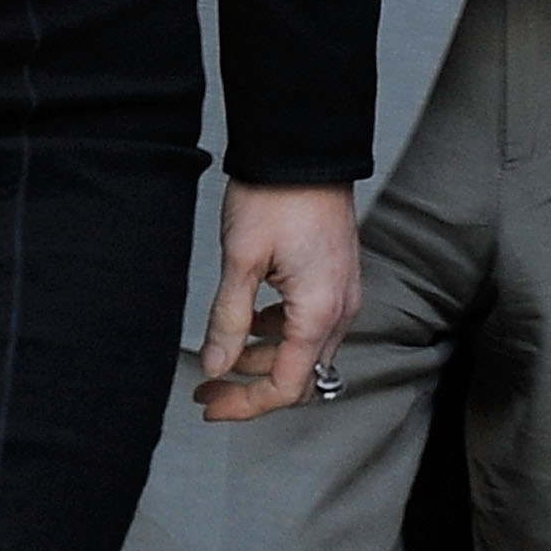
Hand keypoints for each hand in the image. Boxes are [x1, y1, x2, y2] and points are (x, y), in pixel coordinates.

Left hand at [193, 182, 359, 421]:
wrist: (303, 146)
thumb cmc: (276, 193)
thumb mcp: (241, 259)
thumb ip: (229, 320)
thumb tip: (216, 366)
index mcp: (319, 311)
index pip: (286, 386)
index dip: (245, 404)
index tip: (210, 404)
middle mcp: (340, 308)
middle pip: (299, 375)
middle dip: (252, 387)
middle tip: (209, 388)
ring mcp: (342, 292)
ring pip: (304, 351)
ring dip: (264, 360)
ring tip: (223, 354)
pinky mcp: (336, 276)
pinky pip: (310, 323)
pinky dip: (278, 333)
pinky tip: (250, 322)